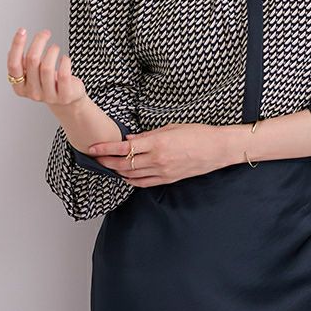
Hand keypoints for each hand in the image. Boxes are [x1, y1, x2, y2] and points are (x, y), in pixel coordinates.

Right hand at [7, 27, 85, 106]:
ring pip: (46, 67)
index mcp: (20, 87)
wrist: (68, 99)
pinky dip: (64, 62)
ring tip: (55, 47)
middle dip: (39, 41)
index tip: (22, 31)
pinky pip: (63, 75)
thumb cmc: (49, 82)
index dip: (16, 45)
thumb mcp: (32, 73)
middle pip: (32, 61)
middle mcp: (32, 93)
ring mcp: (48, 96)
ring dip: (52, 51)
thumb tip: (17, 43)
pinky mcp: (64, 96)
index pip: (13, 64)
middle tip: (45, 33)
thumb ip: (24, 62)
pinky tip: (65, 58)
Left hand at [86, 123, 229, 186]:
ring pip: (131, 175)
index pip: (123, 147)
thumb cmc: (197, 134)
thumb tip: (129, 140)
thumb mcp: (170, 128)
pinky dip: (131, 180)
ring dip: (117, 171)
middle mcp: (157, 159)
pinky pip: (144, 183)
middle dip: (106, 161)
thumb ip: (147, 135)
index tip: (93, 148)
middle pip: (123, 164)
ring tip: (108, 165)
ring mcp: (162, 171)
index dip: (105, 149)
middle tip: (95, 158)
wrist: (216, 149)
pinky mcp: (168, 179)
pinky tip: (125, 175)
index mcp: (157, 142)